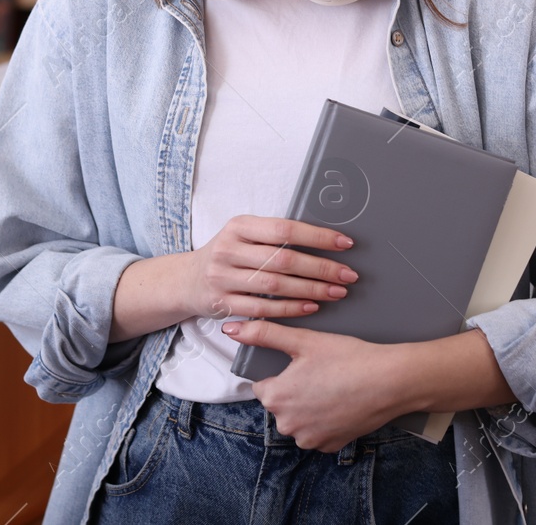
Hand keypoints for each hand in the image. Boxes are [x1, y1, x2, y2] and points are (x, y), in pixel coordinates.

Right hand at [183, 215, 357, 322]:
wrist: (187, 281)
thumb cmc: (227, 254)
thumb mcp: (242, 235)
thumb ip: (273, 236)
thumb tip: (322, 238)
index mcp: (238, 226)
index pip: (284, 229)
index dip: (317, 236)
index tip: (345, 243)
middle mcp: (228, 250)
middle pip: (283, 260)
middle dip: (322, 268)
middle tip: (348, 274)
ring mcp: (223, 278)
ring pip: (276, 286)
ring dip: (312, 290)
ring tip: (337, 291)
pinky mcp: (223, 303)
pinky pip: (264, 309)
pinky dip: (292, 309)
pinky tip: (312, 307)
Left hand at [221, 319, 412, 452]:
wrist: (389, 382)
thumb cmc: (346, 358)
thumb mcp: (302, 340)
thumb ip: (263, 334)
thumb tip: (232, 329)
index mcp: (276, 398)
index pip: (262, 387)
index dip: (280, 373)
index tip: (300, 365)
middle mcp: (288, 425)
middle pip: (280, 405)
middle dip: (293, 390)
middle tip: (318, 373)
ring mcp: (310, 439)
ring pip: (298, 420)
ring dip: (307, 407)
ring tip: (330, 387)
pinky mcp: (330, 446)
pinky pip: (317, 433)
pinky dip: (324, 420)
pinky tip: (339, 403)